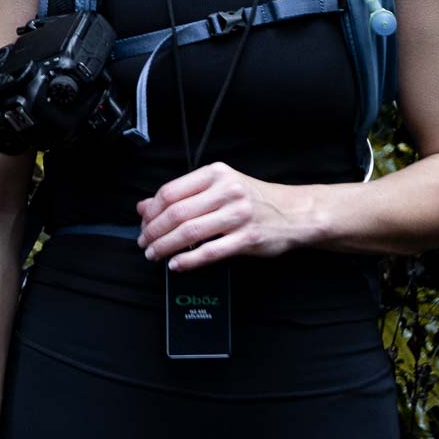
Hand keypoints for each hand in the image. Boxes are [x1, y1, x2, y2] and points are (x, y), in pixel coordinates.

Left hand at [136, 162, 321, 270]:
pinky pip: (210, 252)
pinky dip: (188, 260)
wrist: (296, 213)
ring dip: (165, 246)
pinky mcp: (247, 239)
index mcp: (215, 173)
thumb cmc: (253, 199)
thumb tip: (144, 206)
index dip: (150, 211)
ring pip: (189, 232)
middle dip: (153, 231)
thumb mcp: (219, 187)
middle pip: (176, 213)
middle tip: (144, 243)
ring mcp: (237, 215)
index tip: (142, 223)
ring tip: (154, 254)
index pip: (170, 191)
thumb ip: (183, 195)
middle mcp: (226, 191)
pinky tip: (176, 265)